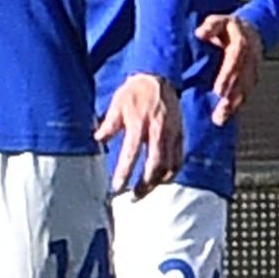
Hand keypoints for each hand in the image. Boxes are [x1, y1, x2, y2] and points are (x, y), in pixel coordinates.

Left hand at [95, 72, 182, 196]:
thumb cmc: (133, 92)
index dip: (124, 173)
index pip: (131, 154)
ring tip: (145, 191)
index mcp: (139, 124)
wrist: (158, 79)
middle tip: (133, 197)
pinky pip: (178, 159)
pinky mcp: (180, 135)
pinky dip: (171, 173)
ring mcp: (171, 135)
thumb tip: (98, 139)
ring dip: (158, 183)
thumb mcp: (116, 105)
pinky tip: (162, 180)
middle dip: (144, 185)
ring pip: (169, 166)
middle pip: (154, 166)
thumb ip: (108, 124)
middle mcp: (157, 132)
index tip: (117, 188)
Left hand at [198, 13, 263, 125]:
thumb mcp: (218, 21)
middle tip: (219, 111)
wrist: (251, 30)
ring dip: (234, 105)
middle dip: (231, 97)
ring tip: (220, 118)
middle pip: (242, 79)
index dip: (228, 76)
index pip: (235, 60)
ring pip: (246, 89)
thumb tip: (200, 33)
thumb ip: (210, 26)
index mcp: (242, 43)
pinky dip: (238, 105)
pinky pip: (246, 92)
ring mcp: (254, 69)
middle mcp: (251, 59)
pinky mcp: (252, 78)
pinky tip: (227, 115)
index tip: (219, 90)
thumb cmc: (228, 27)